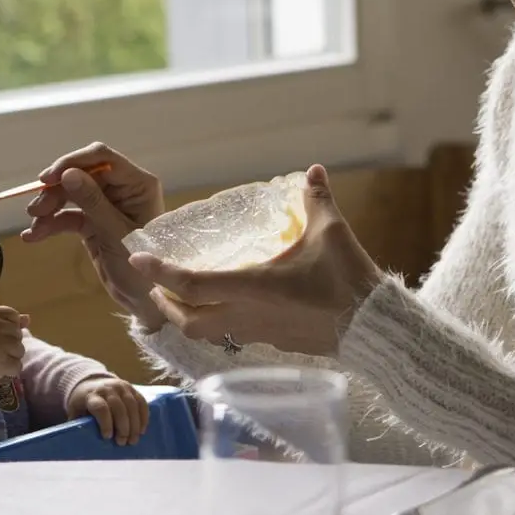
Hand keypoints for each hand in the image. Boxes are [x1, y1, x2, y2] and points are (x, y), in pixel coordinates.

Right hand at [0, 306, 28, 393]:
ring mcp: (0, 343)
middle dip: (9, 344)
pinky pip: (18, 366)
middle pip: (18, 334)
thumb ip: (3, 320)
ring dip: (10, 358)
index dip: (9, 327)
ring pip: (20, 350)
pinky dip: (10, 371)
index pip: (12, 315)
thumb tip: (27, 318)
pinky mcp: (3, 361)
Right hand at [22, 142, 167, 330]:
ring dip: (50, 207)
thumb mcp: (115, 232)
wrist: (143, 300)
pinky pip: (68, 216)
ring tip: (34, 225)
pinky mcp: (92, 222)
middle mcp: (121, 189)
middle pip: (81, 174)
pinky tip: (33, 236)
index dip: (72, 163)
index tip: (47, 178)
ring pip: (70, 194)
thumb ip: (92, 201)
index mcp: (137, 184)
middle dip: (56, 191)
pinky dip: (51, 224)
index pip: (102, 158)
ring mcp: (105, 205)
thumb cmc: (141, 267)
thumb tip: (68, 174)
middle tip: (35, 209)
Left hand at [67, 377, 149, 445]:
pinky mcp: (132, 388)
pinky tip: (142, 430)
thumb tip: (80, 444)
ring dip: (135, 424)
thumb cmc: (82, 404)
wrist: (91, 383)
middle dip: (123, 427)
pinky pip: (141, 402)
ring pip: (132, 405)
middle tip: (122, 443)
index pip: (101, 407)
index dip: (105, 423)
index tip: (107, 437)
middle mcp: (108, 388)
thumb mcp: (75, 412)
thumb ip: (77, 425)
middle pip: (119, 407)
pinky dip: (143, 417)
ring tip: (133, 440)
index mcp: (92, 395)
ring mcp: (121, 387)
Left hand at [129, 165, 382, 356]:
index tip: (139, 259)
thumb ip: (317, 198)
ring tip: (185, 297)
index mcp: (251, 287)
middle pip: (187, 320)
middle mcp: (247, 314)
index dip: (161, 272)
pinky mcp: (275, 343)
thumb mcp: (331, 232)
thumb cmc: (349, 280)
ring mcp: (259, 333)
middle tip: (159, 283)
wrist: (374, 329)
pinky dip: (219, 324)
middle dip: (166, 303)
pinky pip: (234, 336)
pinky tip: (229, 308)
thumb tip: (315, 170)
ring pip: (208, 334)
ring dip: (189, 317)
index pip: (191, 284)